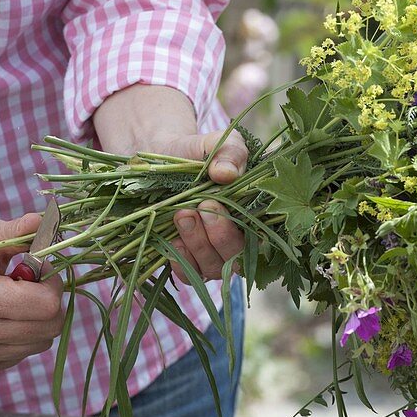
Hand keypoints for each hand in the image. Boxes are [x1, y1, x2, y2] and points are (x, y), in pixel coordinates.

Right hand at [0, 215, 64, 376]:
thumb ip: (17, 231)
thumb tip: (46, 221)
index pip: (48, 305)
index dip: (52, 283)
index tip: (37, 269)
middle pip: (51, 327)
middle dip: (50, 302)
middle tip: (29, 285)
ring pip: (41, 342)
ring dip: (37, 320)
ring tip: (12, 301)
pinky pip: (23, 353)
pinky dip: (23, 335)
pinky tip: (1, 318)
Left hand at [93, 84, 246, 281]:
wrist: (157, 159)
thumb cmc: (194, 152)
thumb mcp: (216, 142)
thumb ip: (230, 151)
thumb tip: (226, 174)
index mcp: (251, 214)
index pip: (259, 236)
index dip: (240, 224)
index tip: (214, 201)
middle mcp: (235, 239)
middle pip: (237, 257)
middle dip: (218, 235)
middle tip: (198, 208)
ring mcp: (211, 255)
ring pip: (213, 267)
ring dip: (197, 244)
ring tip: (181, 215)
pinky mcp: (186, 262)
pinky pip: (189, 274)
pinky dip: (181, 261)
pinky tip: (172, 241)